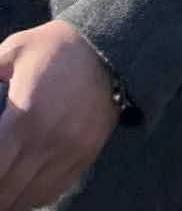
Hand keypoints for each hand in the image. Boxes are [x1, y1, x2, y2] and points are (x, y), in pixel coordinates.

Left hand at [0, 21, 119, 210]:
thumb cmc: (57, 48)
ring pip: (27, 197)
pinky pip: (51, 191)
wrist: (110, 46)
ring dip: (10, 197)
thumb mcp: (15, 50)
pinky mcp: (84, 157)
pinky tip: (21, 189)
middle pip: (6, 191)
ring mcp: (68, 154)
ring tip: (3, 187)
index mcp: (24, 119)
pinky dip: (32, 196)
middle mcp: (47, 143)